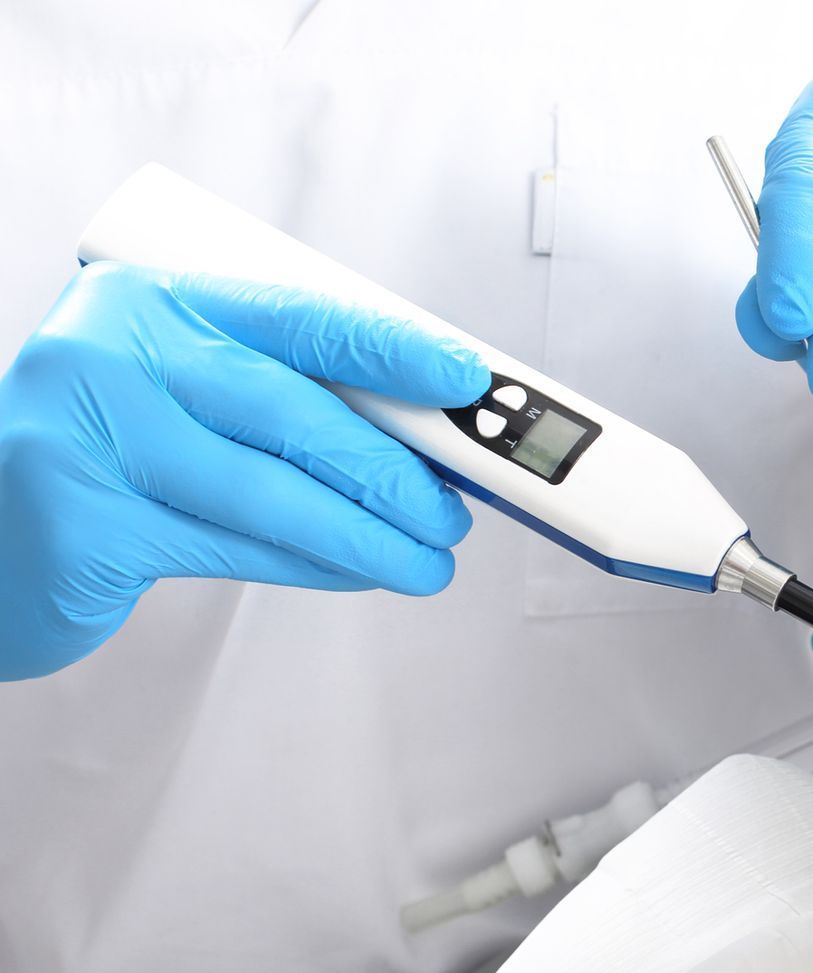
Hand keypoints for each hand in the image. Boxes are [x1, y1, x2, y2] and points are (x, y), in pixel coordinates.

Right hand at [0, 262, 489, 679]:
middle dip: (392, 471)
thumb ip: (271, 394)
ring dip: (369, 535)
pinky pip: (233, 548)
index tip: (469, 380)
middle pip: (292, 412)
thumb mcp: (176, 392)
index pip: (297, 317)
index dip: (395, 348)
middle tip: (454, 510)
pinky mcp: (85, 525)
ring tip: (428, 558)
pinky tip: (358, 571)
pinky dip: (312, 564)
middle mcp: (109, 355)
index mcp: (148, 302)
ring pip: (271, 492)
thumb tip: (416, 432)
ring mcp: (86, 438)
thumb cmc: (104, 453)